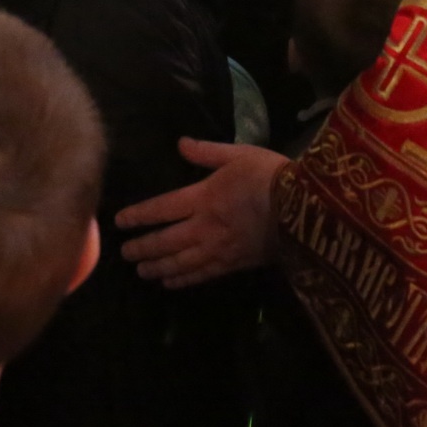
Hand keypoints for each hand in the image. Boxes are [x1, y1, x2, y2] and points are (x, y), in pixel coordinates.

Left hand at [114, 137, 287, 288]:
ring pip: (179, 263)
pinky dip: (183, 280)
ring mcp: (218, 249)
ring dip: (157, 267)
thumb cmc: (271, 175)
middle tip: (125, 253)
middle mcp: (204, 227)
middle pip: (165, 241)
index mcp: (203, 197)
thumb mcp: (239, 154)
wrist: (305, 208)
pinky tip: (171, 283)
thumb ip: (207, 152)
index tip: (120, 221)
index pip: (161, 209)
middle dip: (142, 248)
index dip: (139, 216)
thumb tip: (180, 144)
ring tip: (141, 271)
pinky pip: (201, 275)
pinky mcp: (234, 264)